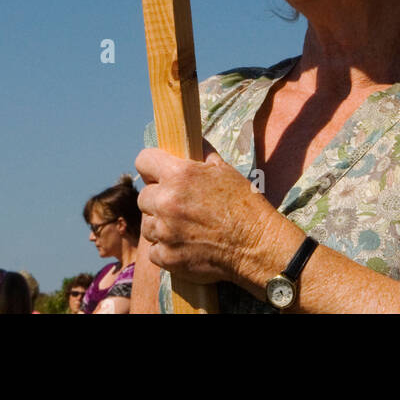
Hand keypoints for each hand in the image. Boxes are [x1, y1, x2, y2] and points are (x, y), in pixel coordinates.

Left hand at [134, 143, 271, 284]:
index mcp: (179, 175)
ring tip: (181, 227)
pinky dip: (165, 248)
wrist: (255, 245)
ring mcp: (165, 232)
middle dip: (158, 199)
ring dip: (160, 225)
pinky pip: (153, 250)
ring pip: (147, 224)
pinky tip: (183, 245)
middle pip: (143, 196)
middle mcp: (167, 202)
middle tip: (177, 205)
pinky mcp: (167, 257)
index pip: (143, 160)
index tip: (156, 173)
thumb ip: (201, 154)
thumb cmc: (243, 204)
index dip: (150, 166)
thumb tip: (191, 141)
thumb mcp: (224, 169)